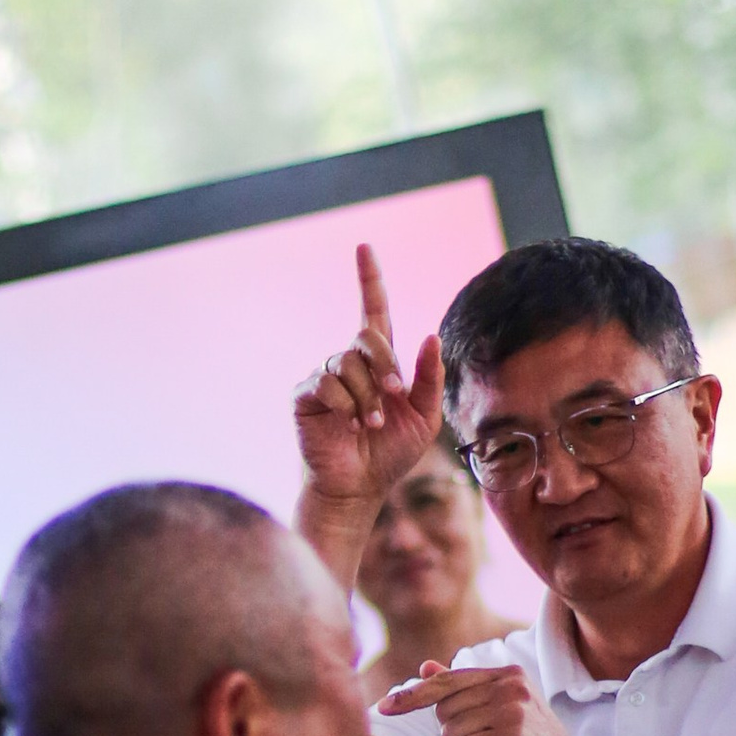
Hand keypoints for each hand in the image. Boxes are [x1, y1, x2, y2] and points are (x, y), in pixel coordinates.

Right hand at [294, 243, 448, 524]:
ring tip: (371, 424)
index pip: (373, 311)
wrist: (359, 487)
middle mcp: (349, 363)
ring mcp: (324, 376)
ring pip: (348, 363)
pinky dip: (345, 404)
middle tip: (394, 396)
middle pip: (367, 336)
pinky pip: (327, 382)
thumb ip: (429, 378)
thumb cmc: (391, 455)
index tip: (365, 247)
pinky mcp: (305, 395)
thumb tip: (429, 334)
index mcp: (378, 363)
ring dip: (367, 395)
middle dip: (386, 365)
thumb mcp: (424, 418)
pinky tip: (350, 424)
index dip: (369, 279)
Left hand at [375, 658, 609, 735]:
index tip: (383, 708)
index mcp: (508, 675)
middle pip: (444, 713)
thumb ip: (464, 689)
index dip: (412, 696)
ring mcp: (513, 712)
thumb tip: (426, 666)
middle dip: (459, 735)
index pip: (446, 682)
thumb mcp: (501, 712)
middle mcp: (511, 687)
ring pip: (451, 735)